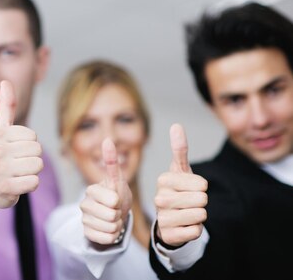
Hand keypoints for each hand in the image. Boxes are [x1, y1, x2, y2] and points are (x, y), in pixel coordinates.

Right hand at [0, 80, 43, 210]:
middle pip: (37, 150)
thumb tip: (5, 81)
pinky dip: (29, 185)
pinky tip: (17, 184)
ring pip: (37, 165)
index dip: (28, 144)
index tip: (13, 150)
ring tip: (16, 173)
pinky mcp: (5, 187)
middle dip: (31, 158)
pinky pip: (34, 182)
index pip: (32, 136)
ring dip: (31, 172)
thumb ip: (6, 105)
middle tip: (16, 164)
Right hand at [80, 138, 131, 245]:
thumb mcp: (117, 179)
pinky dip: (112, 236)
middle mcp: (84, 204)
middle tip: (116, 210)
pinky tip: (109, 228)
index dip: (119, 202)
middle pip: (111, 215)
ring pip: (110, 228)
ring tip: (113, 218)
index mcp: (91, 190)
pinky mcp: (86, 233)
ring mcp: (84, 219)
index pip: (112, 200)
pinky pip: (106, 238)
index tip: (117, 198)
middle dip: (119, 214)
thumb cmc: (116, 194)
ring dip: (117, 225)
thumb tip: (107, 139)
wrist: (113, 214)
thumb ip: (111, 161)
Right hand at [154, 123, 207, 246]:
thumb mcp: (180, 170)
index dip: (202, 187)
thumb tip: (176, 125)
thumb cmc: (178, 191)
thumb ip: (179, 149)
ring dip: (199, 216)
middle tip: (190, 202)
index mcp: (163, 180)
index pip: (202, 184)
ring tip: (187, 213)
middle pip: (202, 200)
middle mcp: (159, 198)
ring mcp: (163, 217)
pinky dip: (195, 230)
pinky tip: (184, 226)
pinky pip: (196, 231)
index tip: (191, 188)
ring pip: (200, 215)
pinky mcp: (168, 234)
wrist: (169, 219)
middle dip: (201, 202)